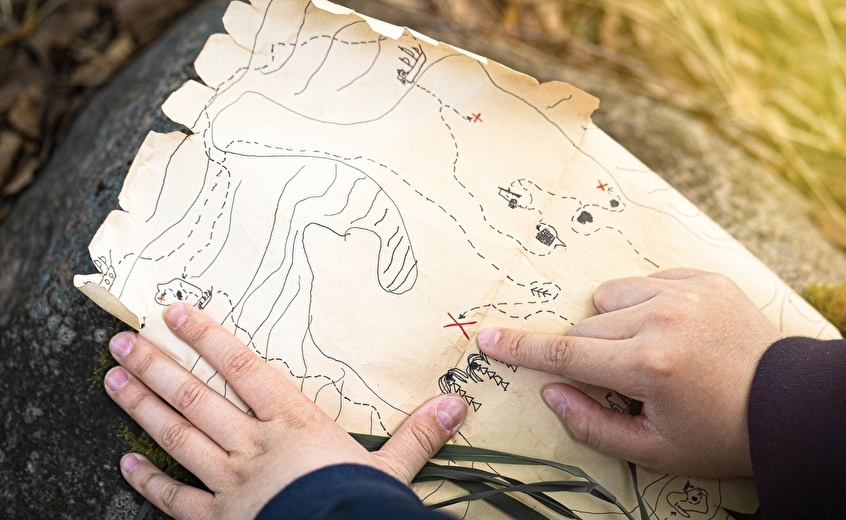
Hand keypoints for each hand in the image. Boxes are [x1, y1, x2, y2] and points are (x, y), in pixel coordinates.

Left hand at [104, 303, 467, 518]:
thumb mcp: (394, 469)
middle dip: (157, 365)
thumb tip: (457, 405)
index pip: (242, 368)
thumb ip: (418, 436)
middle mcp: (252, 443)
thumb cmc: (360, 505)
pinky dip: (149, 482)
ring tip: (113, 380)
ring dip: (143, 406)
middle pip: (195, 397)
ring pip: (177, 436)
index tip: (174, 313)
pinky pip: (175, 498)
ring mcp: (229, 481)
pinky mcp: (217, 519)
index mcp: (293, 422)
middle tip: (123, 341)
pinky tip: (125, 464)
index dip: (207, 337)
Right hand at [477, 268, 781, 477]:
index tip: (487, 337)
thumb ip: (591, 423)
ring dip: (615, 322)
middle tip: (627, 379)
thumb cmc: (719, 434)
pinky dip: (647, 304)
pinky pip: (648, 280)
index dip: (522, 348)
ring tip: (651, 349)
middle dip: (591, 352)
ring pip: (611, 295)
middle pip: (586, 325)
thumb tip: (551, 392)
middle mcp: (663, 319)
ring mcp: (687, 292)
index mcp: (649, 365)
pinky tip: (676, 330)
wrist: (789, 405)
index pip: (566, 352)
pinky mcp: (705, 277)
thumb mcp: (653, 449)